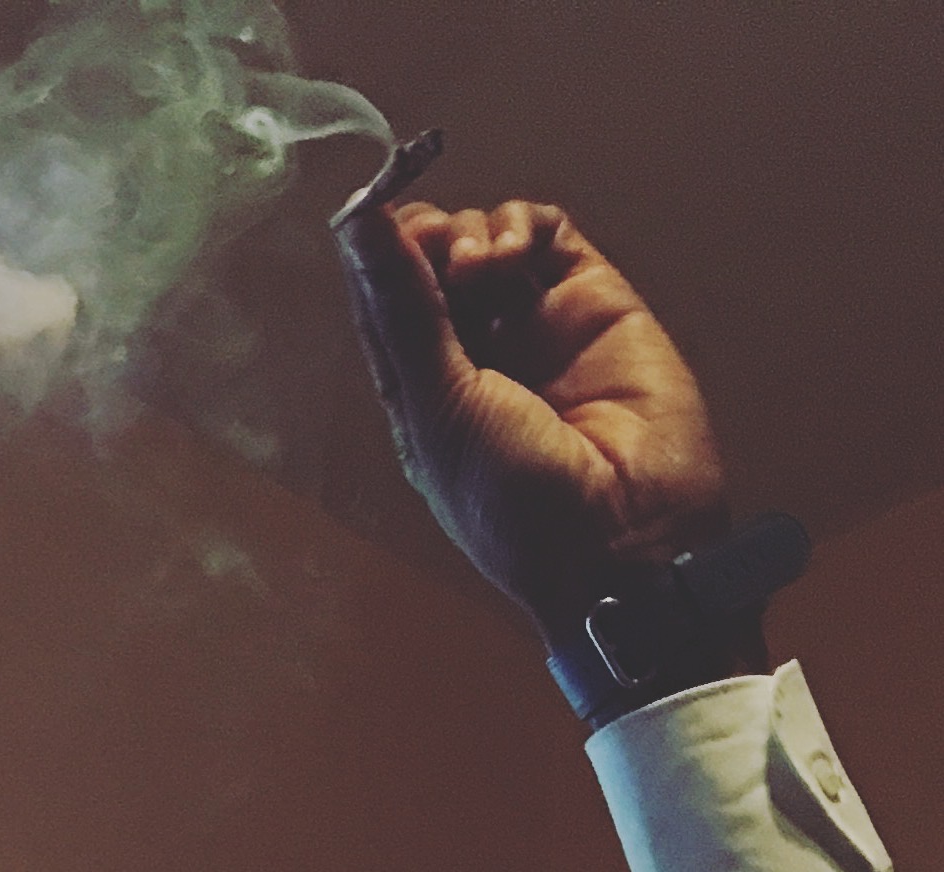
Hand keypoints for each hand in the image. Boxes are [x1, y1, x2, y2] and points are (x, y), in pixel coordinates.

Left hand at [335, 196, 740, 651]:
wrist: (624, 537)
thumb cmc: (517, 503)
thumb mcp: (439, 409)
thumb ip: (405, 315)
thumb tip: (358, 230)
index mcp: (422, 394)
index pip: (384, 305)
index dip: (373, 258)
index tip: (366, 225)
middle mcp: (474, 356)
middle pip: (430, 260)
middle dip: (424, 240)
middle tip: (436, 255)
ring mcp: (533, 326)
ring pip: (486, 237)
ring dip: (471, 231)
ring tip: (481, 267)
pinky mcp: (592, 301)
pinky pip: (549, 235)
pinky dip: (522, 223)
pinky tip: (510, 252)